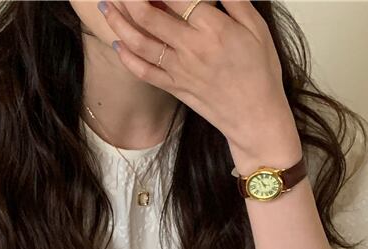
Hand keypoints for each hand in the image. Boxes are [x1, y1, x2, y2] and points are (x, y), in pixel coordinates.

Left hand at [101, 0, 301, 166]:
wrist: (255, 118)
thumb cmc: (261, 72)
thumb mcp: (257, 28)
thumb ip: (234, 0)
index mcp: (213, 28)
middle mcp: (191, 48)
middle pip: (148, 16)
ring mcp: (179, 70)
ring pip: (139, 42)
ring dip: (118, 22)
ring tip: (105, 6)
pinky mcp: (174, 88)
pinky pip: (143, 72)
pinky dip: (127, 57)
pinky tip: (118, 43)